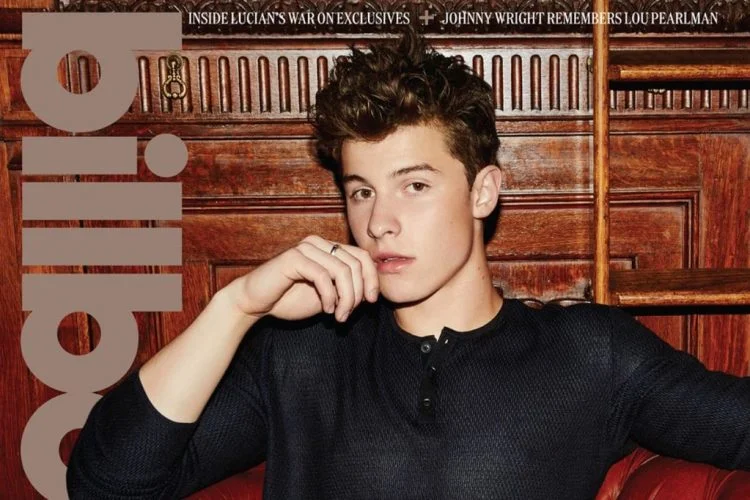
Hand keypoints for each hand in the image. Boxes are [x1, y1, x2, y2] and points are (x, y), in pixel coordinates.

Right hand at [226, 235, 379, 321]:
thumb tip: (370, 293)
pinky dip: (330, 296)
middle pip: (355, 264)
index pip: (362, 256)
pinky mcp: (294, 257)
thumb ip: (346, 290)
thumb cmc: (289, 299)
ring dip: (346, 298)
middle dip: (358, 294)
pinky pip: (323, 276)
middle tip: (348, 315)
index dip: (372, 279)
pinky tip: (327, 310)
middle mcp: (318, 243)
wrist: (255, 303)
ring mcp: (306, 248)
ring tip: (339, 316)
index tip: (371, 302)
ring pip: (342, 271)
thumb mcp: (327, 297)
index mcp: (328, 248)